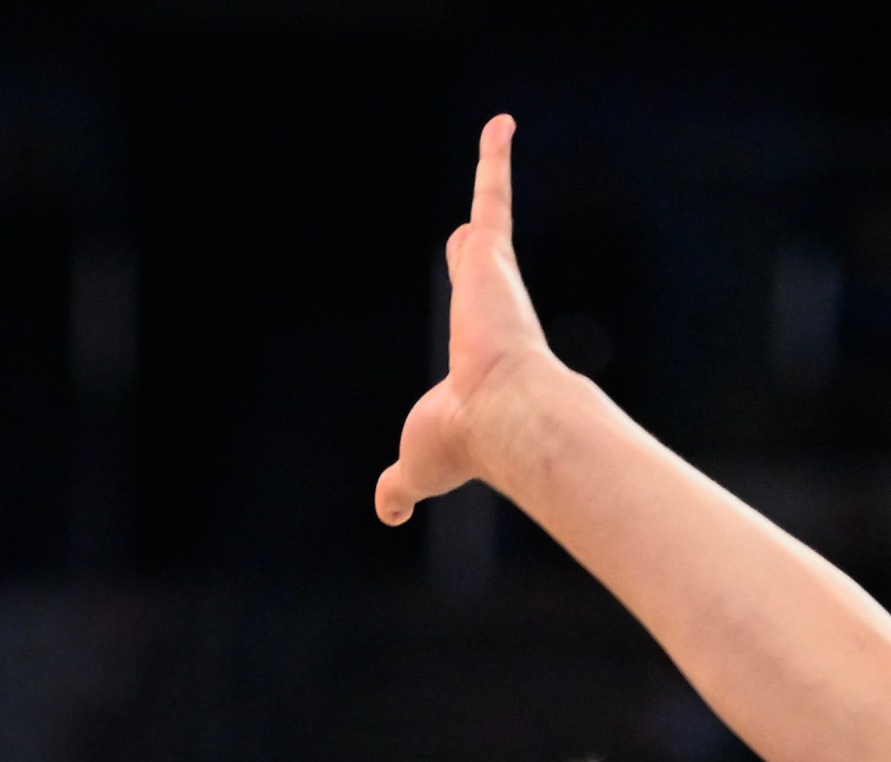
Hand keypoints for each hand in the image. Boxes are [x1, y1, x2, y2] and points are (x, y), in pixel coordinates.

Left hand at [376, 116, 554, 527]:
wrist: (503, 422)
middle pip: (479, 262)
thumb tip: (387, 512)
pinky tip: (499, 120)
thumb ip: (398, 487)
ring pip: (489, 215)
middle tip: (475, 222)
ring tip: (496, 133)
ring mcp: (493, 282)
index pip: (468, 313)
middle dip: (476, 241)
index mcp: (475, 354)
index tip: (464, 267)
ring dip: (492, 177)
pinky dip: (495, 155)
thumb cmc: (462, 445)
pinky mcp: (493, 257)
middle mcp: (487, 312)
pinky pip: (495, 191)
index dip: (463, 292)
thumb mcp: (413, 466)